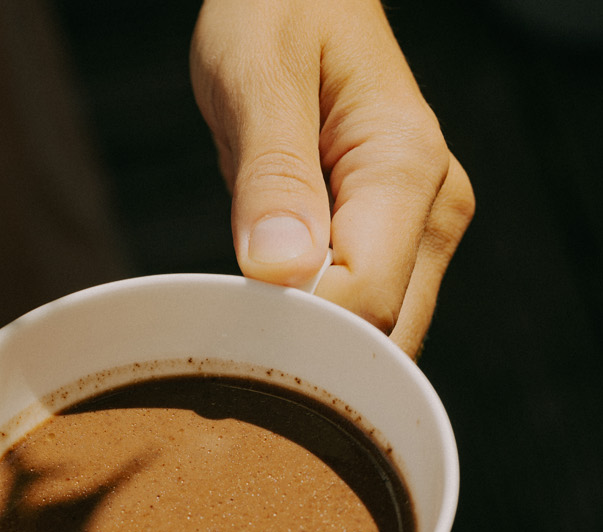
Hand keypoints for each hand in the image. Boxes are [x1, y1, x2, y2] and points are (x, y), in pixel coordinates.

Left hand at [190, 0, 474, 355]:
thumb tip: (280, 270)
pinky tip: (271, 318)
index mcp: (405, 167)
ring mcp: (423, 234)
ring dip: (314, 355)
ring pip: (378, 346)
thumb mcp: (256, 76)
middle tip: (232, 346)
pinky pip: (362, 324)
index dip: (299, 333)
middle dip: (312, 361)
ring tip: (248, 325)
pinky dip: (318, 339)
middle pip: (382, 341)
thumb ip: (271, 174)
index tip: (234, 329)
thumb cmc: (276, 12)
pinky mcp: (399, 250)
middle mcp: (434, 208)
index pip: (365, 301)